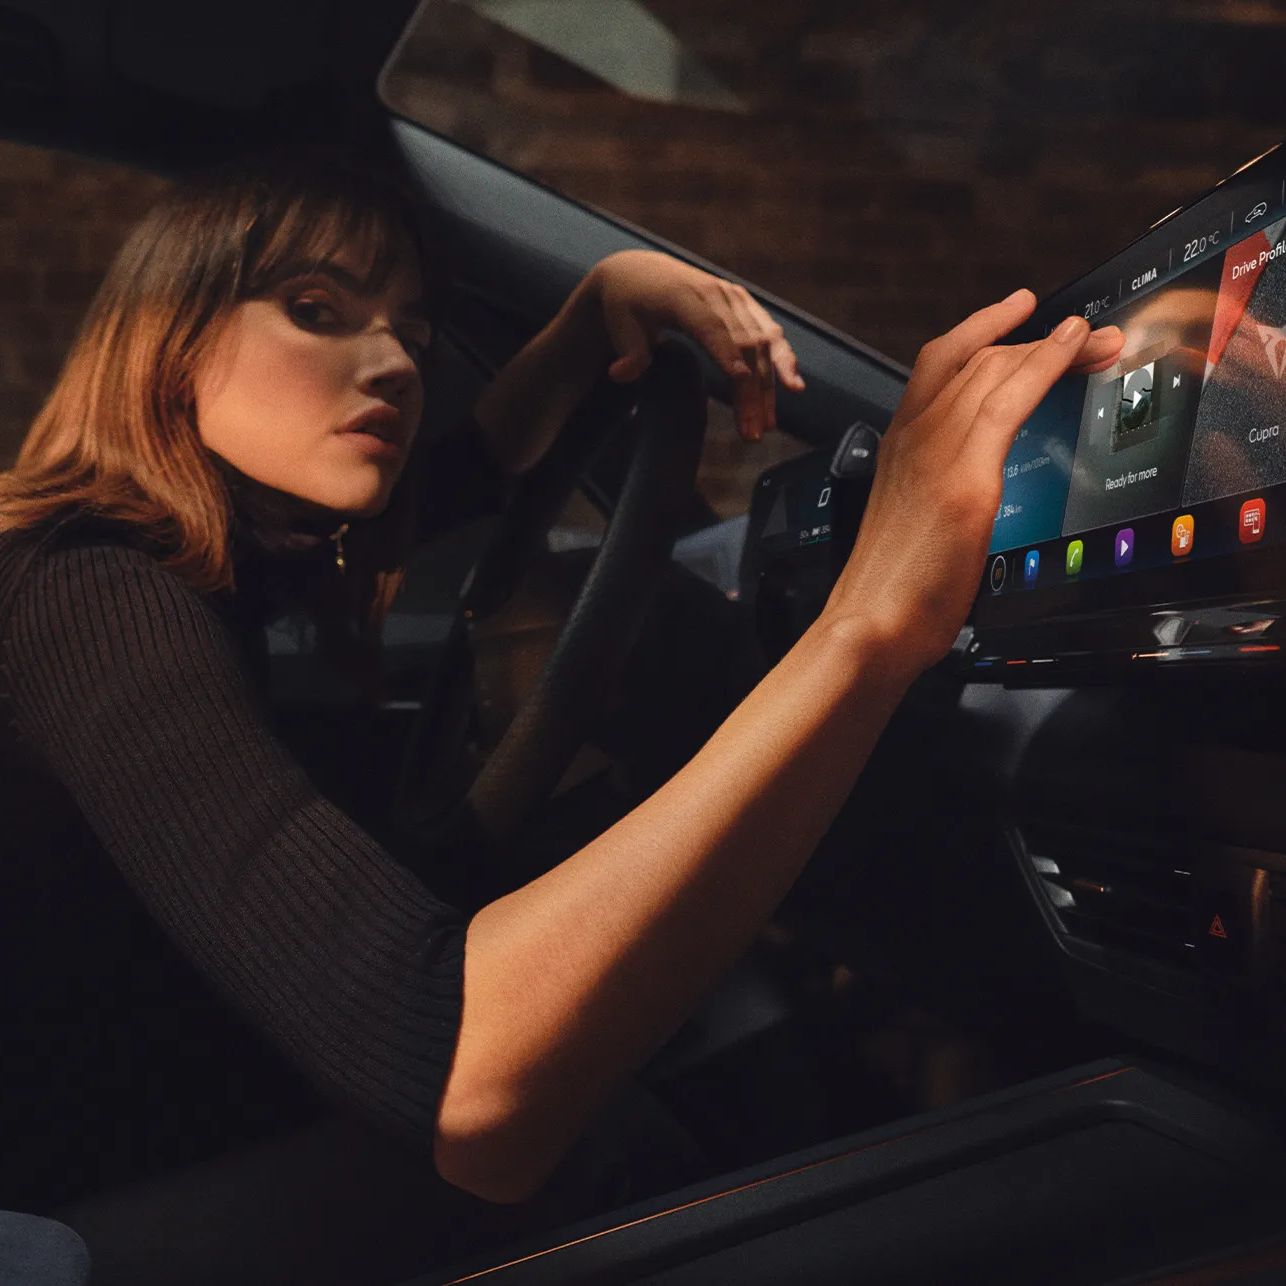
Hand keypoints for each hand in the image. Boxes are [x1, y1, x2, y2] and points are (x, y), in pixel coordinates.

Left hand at [588, 250, 804, 440]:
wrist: (641, 271)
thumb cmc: (628, 304)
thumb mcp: (620, 325)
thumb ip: (628, 352)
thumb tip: (620, 374)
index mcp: (682, 296)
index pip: (709, 325)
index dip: (726, 351)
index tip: (740, 379)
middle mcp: (714, 293)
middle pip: (742, 342)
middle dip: (750, 391)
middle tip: (752, 433)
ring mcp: (734, 298)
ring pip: (762, 342)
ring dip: (769, 386)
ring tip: (768, 425)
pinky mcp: (745, 305)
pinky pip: (769, 333)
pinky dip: (783, 359)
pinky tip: (793, 387)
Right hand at [825, 289, 1124, 676]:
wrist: (870, 623)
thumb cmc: (892, 590)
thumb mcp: (913, 528)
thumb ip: (938, 496)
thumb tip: (966, 499)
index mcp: (898, 447)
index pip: (943, 368)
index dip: (984, 334)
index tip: (1018, 318)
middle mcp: (912, 436)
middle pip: (975, 361)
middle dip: (1034, 339)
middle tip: (1086, 335)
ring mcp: (935, 449)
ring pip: (995, 369)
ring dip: (1054, 345)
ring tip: (1096, 339)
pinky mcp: (963, 474)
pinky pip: (1009, 399)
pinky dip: (1047, 362)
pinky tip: (1075, 347)